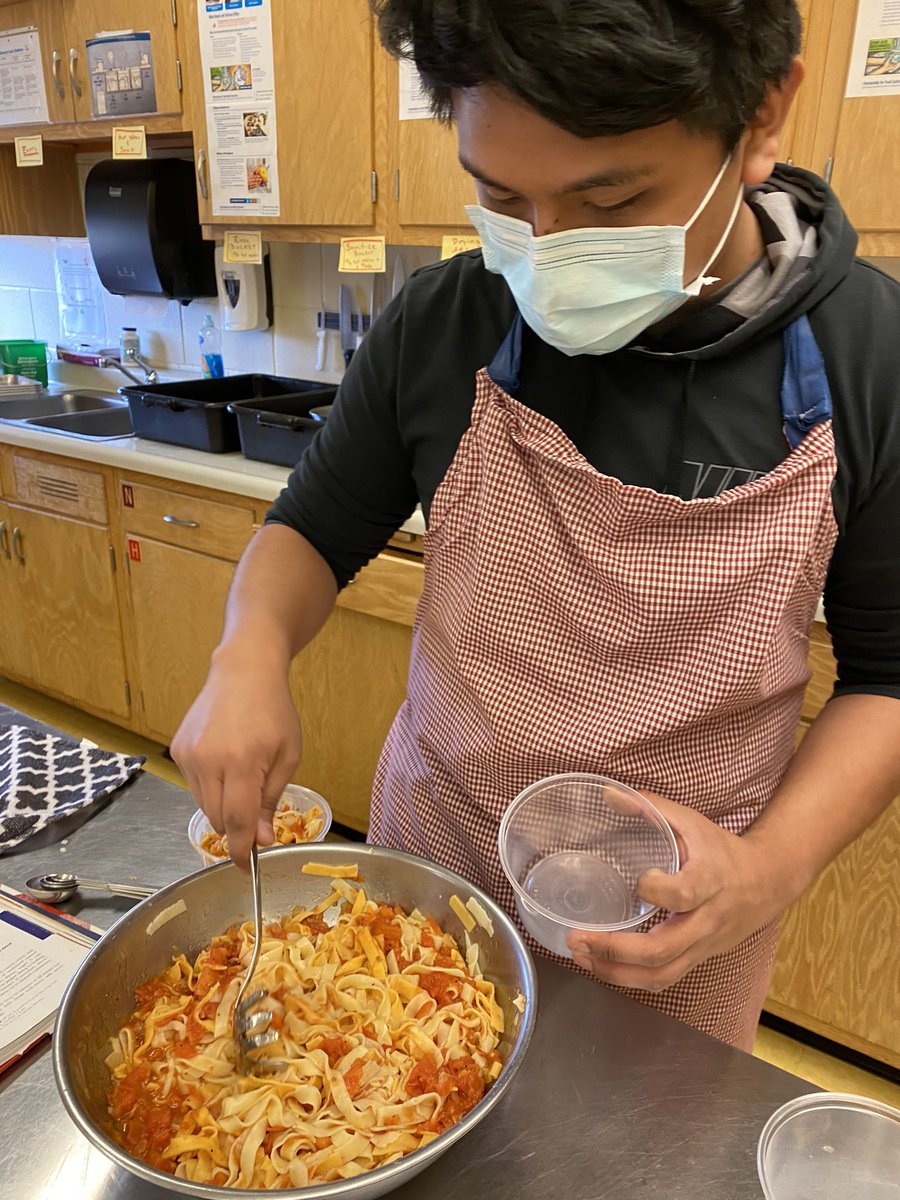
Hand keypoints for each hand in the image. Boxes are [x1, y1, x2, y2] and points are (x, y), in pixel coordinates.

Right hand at [170, 646, 301, 871]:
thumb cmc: (274, 712)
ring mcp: (188, 755)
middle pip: (218, 819)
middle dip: (238, 828)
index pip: (238, 822)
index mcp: (242, 763)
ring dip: (224, 808)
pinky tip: (226, 765)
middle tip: (256, 818)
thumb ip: (271, 800)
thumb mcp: (287, 756)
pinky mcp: (177, 750)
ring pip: (203, 806)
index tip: (246, 868)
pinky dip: (211, 788)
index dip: (242, 851)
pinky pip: (194, 786)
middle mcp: (208, 761)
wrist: (243, 671)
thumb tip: (260, 839)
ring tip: (243, 781)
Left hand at [567, 792, 789, 990]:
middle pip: (664, 948)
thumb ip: (650, 807)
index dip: (658, 891)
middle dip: (616, 949)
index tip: (640, 879)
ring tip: (582, 959)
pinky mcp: (697, 959)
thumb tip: (606, 794)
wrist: (766, 883)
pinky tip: (602, 967)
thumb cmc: (721, 849)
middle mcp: (707, 919)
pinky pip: (665, 978)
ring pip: (662, 974)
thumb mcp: (692, 822)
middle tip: (578, 939)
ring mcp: (703, 945)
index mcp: (710, 880)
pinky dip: (631, 979)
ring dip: (617, 973)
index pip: (685, 894)